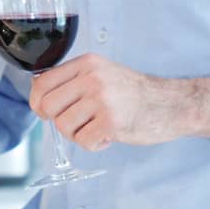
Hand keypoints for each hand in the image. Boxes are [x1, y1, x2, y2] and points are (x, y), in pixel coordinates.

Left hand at [29, 53, 178, 149]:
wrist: (172, 104)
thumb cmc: (135, 93)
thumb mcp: (102, 73)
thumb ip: (73, 80)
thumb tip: (39, 97)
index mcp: (87, 63)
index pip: (41, 82)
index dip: (37, 102)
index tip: (45, 112)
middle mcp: (92, 78)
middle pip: (47, 107)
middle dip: (58, 121)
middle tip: (77, 123)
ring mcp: (102, 100)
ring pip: (63, 126)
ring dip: (77, 134)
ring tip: (97, 128)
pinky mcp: (111, 122)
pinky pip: (83, 141)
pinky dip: (94, 145)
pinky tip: (107, 136)